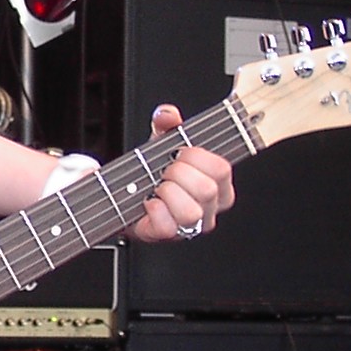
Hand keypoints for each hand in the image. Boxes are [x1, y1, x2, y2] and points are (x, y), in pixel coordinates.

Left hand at [128, 103, 235, 244]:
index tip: (179, 153)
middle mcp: (212, 207)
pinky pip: (167, 226)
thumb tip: (168, 114)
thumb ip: (167, 122)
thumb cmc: (154, 169)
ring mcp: (194, 225)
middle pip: (206, 189)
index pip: (222, 168)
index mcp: (219, 183)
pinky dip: (153, 210)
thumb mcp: (162, 141)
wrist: (128, 194)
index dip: (196, 157)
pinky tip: (148, 202)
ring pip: (190, 212)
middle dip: (177, 174)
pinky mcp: (171, 236)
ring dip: (167, 193)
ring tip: (157, 188)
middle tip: (163, 172)